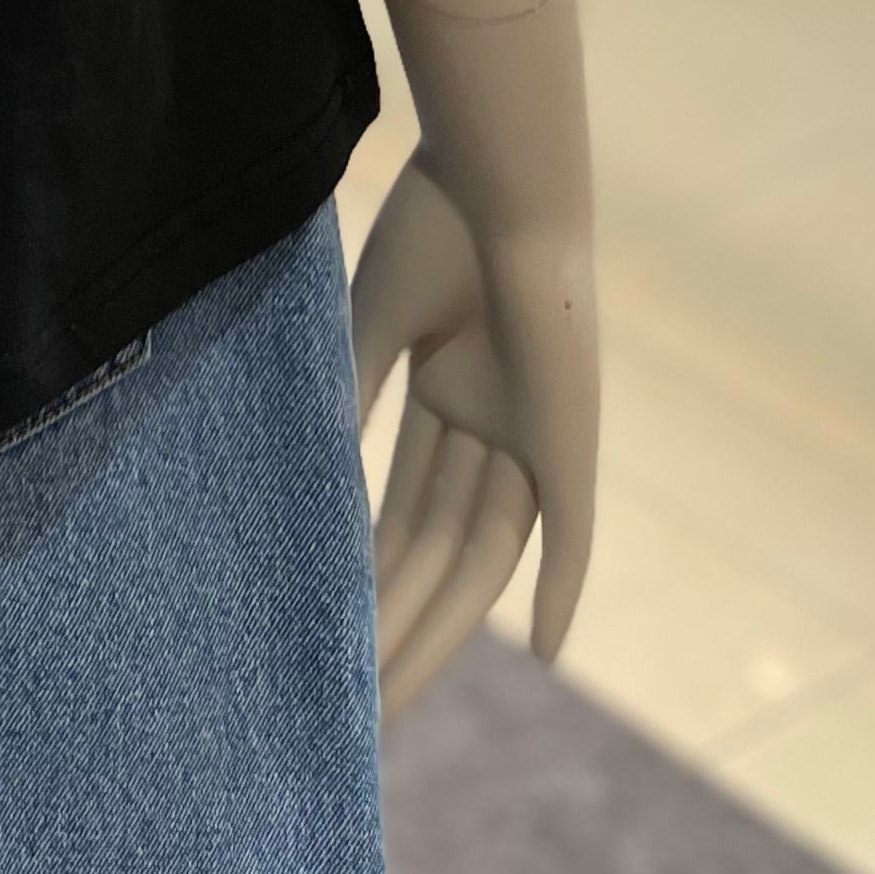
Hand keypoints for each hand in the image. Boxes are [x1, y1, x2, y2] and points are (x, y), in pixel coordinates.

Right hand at [351, 143, 596, 718]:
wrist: (501, 174)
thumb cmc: (434, 227)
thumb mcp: (370, 326)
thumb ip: (347, 406)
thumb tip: (303, 492)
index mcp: (444, 387)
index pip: (398, 507)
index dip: (364, 572)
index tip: (323, 630)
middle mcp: (490, 423)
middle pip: (433, 548)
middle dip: (390, 624)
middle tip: (347, 699)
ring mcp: (531, 434)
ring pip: (479, 555)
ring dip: (439, 627)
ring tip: (389, 694)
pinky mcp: (571, 438)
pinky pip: (570, 532)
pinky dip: (562, 590)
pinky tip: (545, 650)